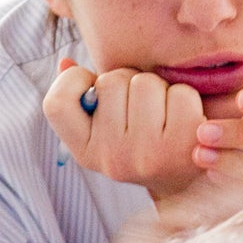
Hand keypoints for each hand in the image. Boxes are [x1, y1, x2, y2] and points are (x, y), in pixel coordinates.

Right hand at [44, 58, 206, 199]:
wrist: (186, 179)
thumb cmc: (140, 140)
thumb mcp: (105, 127)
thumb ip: (82, 96)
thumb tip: (66, 64)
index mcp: (85, 152)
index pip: (56, 104)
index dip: (73, 81)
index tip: (92, 86)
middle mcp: (112, 159)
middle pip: (112, 81)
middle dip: (128, 82)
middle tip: (141, 107)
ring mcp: (147, 156)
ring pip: (146, 82)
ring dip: (158, 87)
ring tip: (162, 112)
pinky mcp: (183, 149)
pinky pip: (181, 94)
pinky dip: (185, 98)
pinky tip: (183, 118)